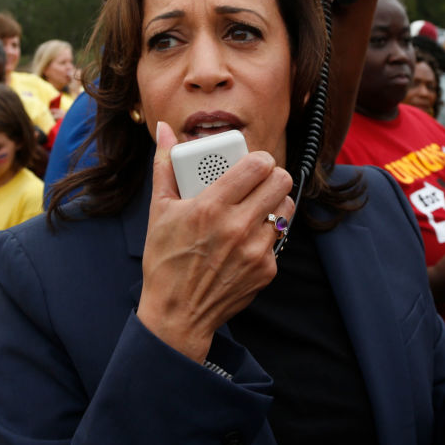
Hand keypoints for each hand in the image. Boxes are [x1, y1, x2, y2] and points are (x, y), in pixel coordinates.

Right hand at [136, 122, 293, 362]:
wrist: (177, 315)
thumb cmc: (164, 260)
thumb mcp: (159, 210)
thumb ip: (165, 164)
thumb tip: (165, 129)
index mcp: (211, 206)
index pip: (257, 165)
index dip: (258, 158)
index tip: (251, 163)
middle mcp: (237, 227)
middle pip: (280, 181)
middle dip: (271, 176)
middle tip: (258, 182)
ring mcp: (256, 250)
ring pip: (285, 208)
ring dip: (273, 203)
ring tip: (256, 207)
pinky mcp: (266, 270)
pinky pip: (278, 238)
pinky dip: (266, 235)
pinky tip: (246, 240)